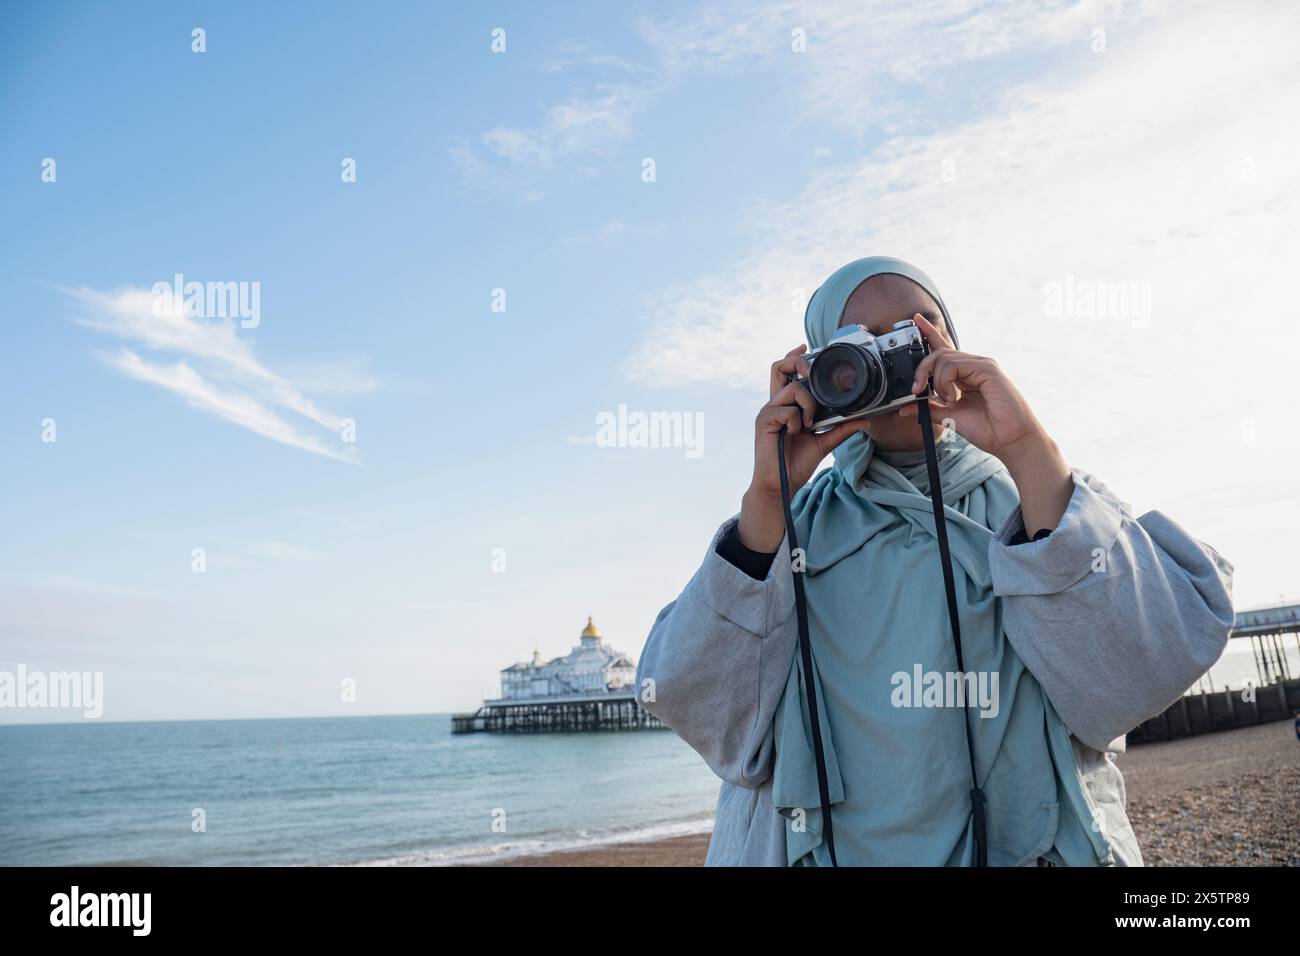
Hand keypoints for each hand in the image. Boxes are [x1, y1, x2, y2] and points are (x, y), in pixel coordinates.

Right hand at [738, 345, 871, 550]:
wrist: (781, 484)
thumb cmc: (795, 464)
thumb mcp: (824, 443)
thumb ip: (841, 428)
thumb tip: (864, 419)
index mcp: (786, 407)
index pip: (785, 373)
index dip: (793, 357)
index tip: (806, 347)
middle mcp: (774, 405)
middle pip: (778, 367)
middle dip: (797, 361)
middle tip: (812, 370)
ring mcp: (768, 411)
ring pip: (792, 388)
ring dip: (808, 402)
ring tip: (809, 423)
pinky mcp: (764, 421)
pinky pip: (787, 410)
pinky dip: (798, 421)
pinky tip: (797, 433)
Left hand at [900, 314, 1072, 533]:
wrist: (1010, 440)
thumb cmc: (987, 430)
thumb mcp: (950, 418)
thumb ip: (930, 408)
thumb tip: (905, 407)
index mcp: (964, 375)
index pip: (944, 349)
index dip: (929, 334)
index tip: (915, 320)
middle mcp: (973, 366)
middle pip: (938, 352)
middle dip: (921, 369)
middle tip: (916, 390)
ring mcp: (981, 365)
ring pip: (943, 358)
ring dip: (936, 382)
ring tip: (948, 400)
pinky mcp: (987, 368)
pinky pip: (954, 365)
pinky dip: (946, 382)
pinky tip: (954, 397)